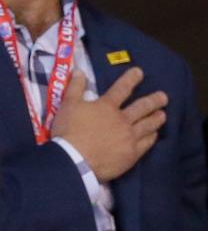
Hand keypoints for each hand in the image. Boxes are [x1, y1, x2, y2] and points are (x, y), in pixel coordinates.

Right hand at [51, 68, 166, 181]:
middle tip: (163, 97)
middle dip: (154, 100)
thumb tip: (79, 71)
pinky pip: (146, 143)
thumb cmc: (69, 131)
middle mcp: (122, 120)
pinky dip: (152, 137)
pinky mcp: (131, 154)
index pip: (121, 88)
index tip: (139, 72)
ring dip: (156, 118)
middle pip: (142, 107)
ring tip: (162, 114)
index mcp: (107, 106)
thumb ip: (75, 88)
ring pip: (148, 125)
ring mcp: (129, 137)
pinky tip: (154, 135)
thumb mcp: (67, 105)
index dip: (131, 79)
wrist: (74, 160)